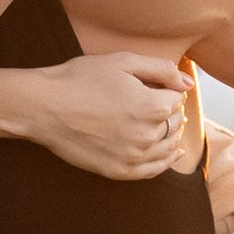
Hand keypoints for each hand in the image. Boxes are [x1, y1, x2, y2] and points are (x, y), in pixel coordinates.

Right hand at [16, 53, 192, 179]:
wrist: (45, 107)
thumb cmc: (80, 79)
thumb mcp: (123, 62)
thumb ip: (161, 69)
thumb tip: (188, 84)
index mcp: (153, 106)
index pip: (177, 100)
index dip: (166, 90)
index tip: (151, 86)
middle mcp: (148, 134)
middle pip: (175, 123)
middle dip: (169, 112)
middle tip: (151, 103)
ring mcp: (134, 156)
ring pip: (167, 147)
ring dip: (169, 134)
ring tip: (163, 125)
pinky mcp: (119, 171)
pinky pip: (152, 170)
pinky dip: (165, 162)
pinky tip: (172, 155)